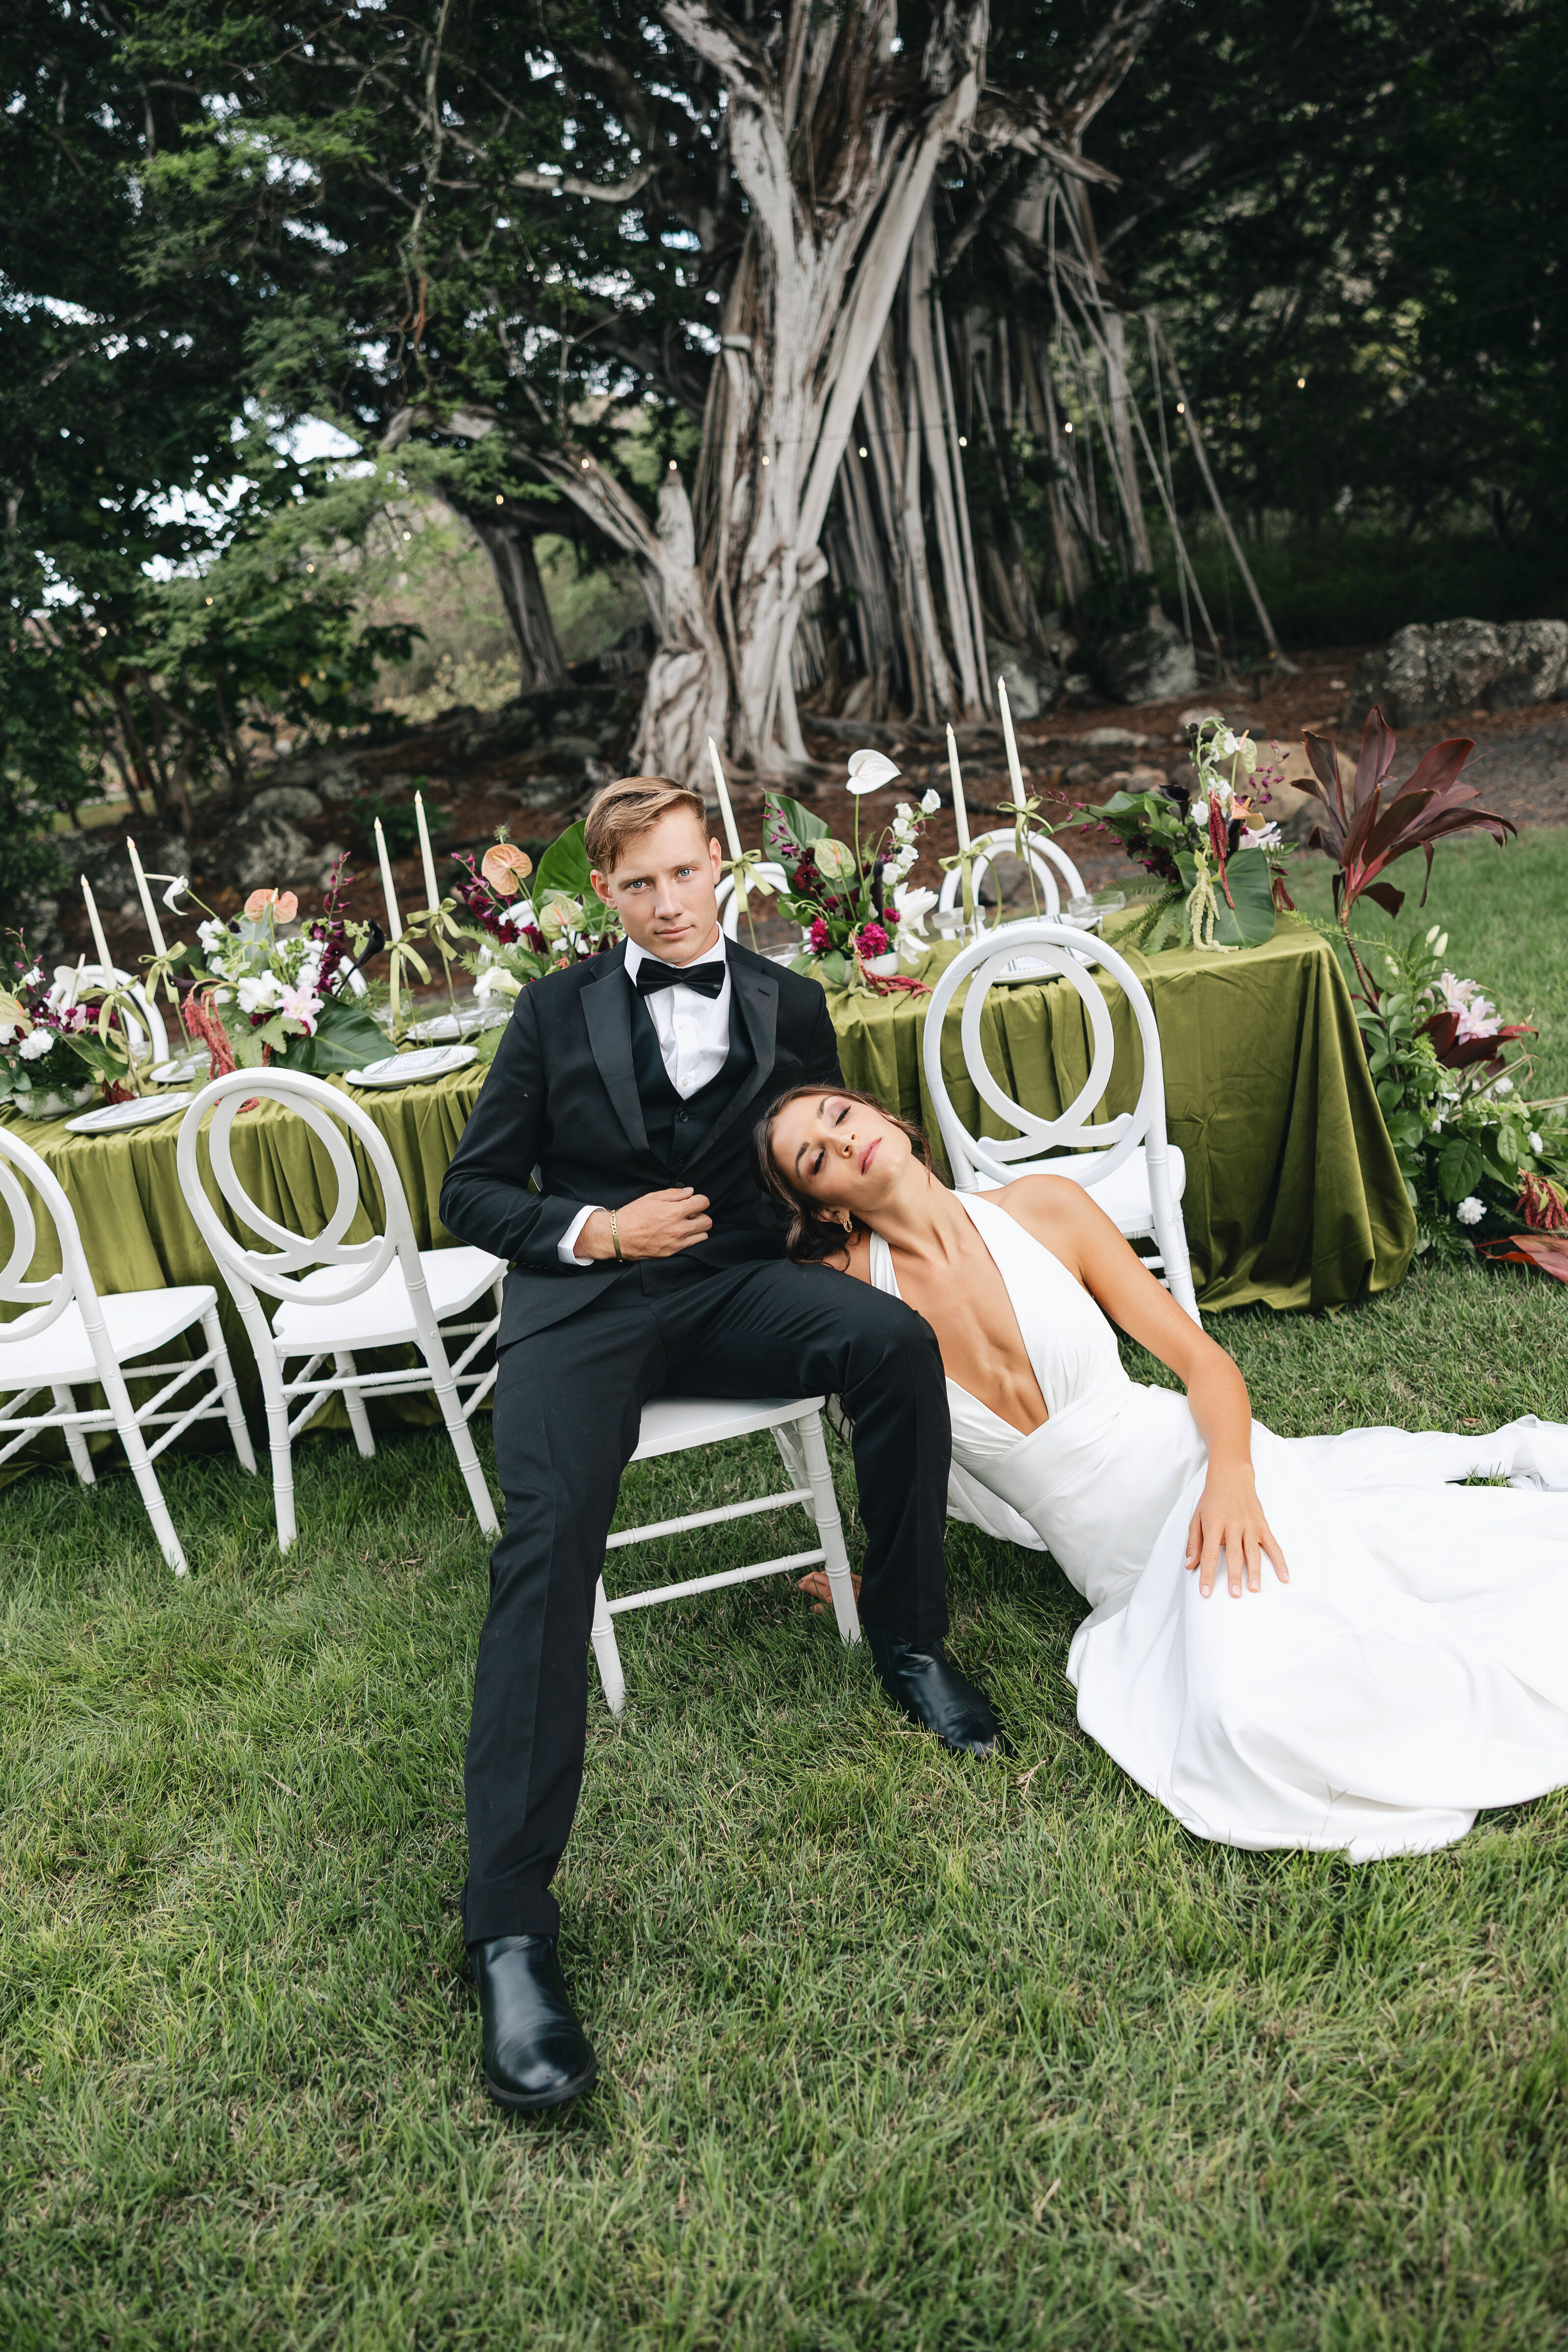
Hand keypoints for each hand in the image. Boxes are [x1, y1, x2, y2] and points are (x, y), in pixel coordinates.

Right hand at [580, 1189, 711, 1261]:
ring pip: (703, 1236)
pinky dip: (690, 1240)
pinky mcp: (672, 1253)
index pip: (703, 1203)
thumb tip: (689, 1192)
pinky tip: (679, 1235)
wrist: (618, 1236)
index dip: (699, 1200)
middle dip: (701, 1215)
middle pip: (707, 1221)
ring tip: (686, 1225)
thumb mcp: (651, 1197)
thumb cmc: (632, 1215)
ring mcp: (677, 1243)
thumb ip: (673, 1194)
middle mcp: (679, 1228)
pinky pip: (692, 1246)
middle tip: (690, 1214)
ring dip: (698, 1229)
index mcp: (675, 1211)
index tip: (693, 1201)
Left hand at [1185, 1463, 1288, 1597]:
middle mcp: (1233, 1525)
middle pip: (1233, 1554)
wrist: (1231, 1477)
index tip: (1206, 1592)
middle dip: (1233, 1576)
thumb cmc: (1212, 1500)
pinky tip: (1284, 1576)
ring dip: (1254, 1571)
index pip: (1209, 1553)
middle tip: (1235, 1594)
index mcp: (1214, 1524)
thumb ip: (1194, 1543)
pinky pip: (1273, 1545)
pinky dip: (1279, 1561)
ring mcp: (1250, 1525)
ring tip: (1254, 1588)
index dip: (1207, 1574)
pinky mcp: (1262, 1525)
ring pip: (1253, 1551)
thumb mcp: (1196, 1518)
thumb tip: (1190, 1565)